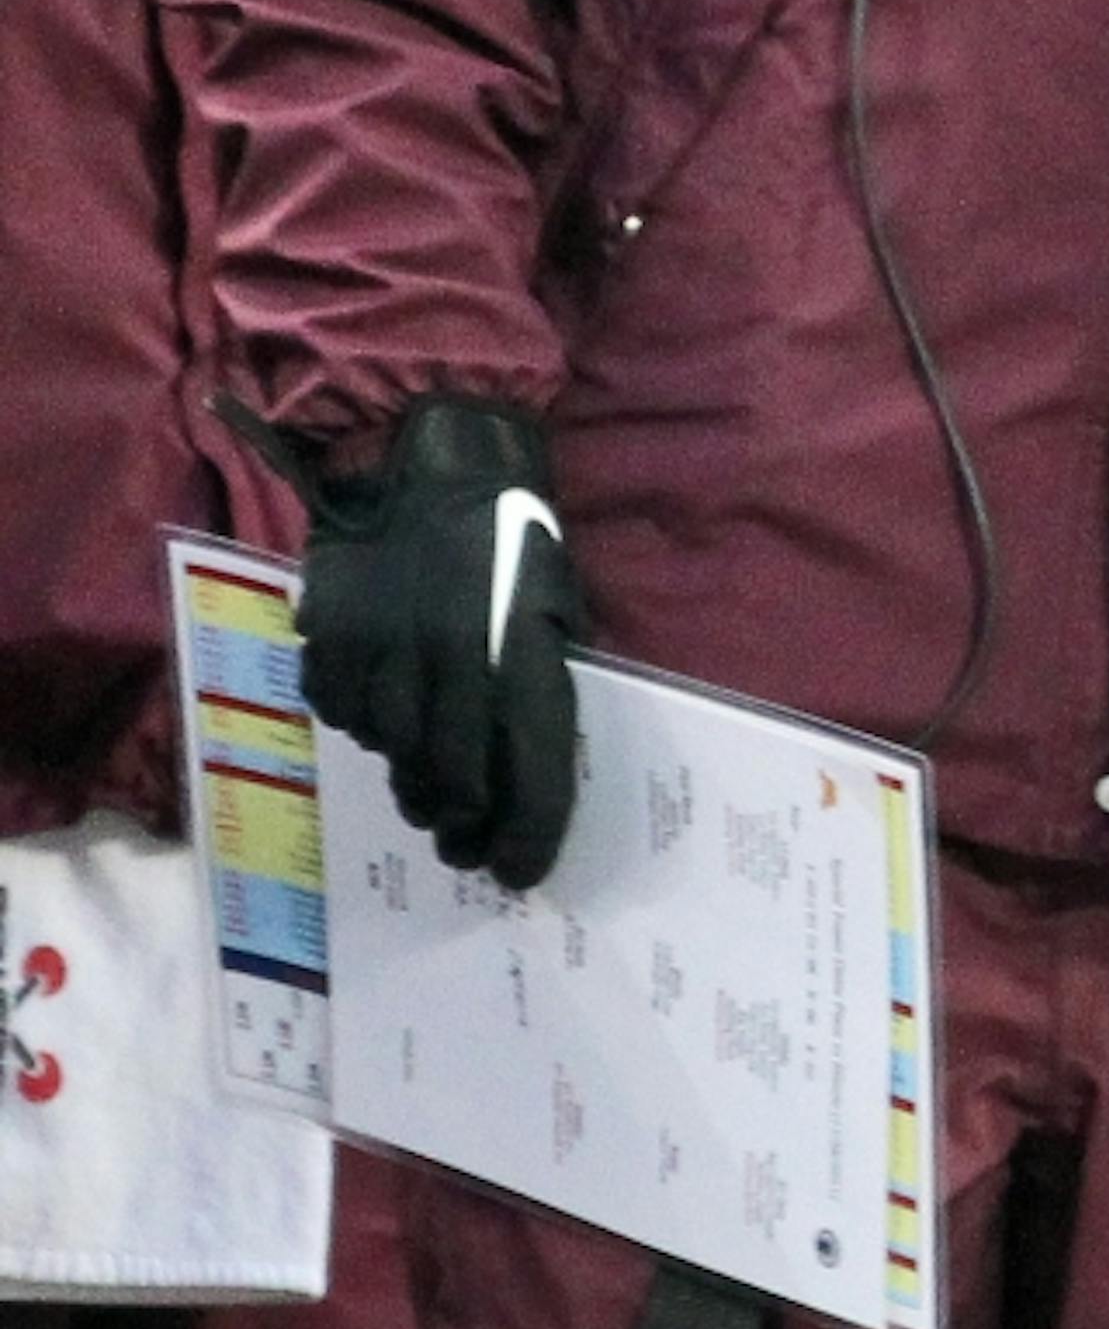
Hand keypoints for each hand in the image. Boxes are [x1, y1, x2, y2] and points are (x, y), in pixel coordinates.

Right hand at [295, 396, 585, 892]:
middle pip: (455, 776)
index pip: (531, 765)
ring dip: (412, 780)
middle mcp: (452, 656)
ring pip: (393, 749)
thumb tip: (531, 774)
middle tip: (463, 845)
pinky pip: (341, 709)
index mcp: (520, 648)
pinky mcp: (333, 632)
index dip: (528, 832)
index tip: (517, 872)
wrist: (431, 456)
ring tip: (425, 794)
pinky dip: (360, 724)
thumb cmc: (509, 536)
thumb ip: (542, 682)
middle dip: (462, 825)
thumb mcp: (554, 603)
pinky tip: (379, 716)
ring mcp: (385, 645)